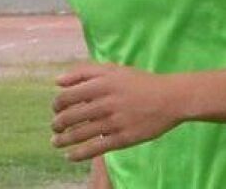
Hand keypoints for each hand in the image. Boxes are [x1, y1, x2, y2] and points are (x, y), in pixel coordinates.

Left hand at [51, 62, 184, 161]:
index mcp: (101, 84)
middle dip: (57, 125)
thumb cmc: (139, 82)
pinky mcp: (123, 138)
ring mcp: (114, 122)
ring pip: (79, 135)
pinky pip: (95, 149)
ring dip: (63, 141)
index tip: (56, 110)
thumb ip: (84, 72)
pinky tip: (70, 156)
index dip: (57, 105)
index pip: (67, 97)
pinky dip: (79, 154)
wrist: (170, 98)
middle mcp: (105, 103)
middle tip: (55, 128)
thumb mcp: (113, 70)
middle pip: (70, 117)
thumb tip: (57, 81)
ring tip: (56, 143)